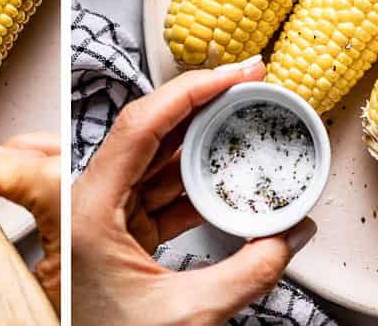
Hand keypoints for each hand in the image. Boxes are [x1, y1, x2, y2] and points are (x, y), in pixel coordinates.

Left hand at [71, 57, 316, 325]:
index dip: (190, 91)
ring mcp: (99, 217)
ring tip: (242, 117)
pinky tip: (224, 171)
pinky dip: (193, 180)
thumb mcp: (187, 315)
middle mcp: (85, 205)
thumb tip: (292, 237)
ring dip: (200, 140)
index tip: (231, 75)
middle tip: (246, 83)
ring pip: (153, 159)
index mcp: (85, 211)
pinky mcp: (115, 234)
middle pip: (146, 131)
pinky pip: (156, 191)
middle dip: (201, 103)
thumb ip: (248, 273)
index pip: (140, 126)